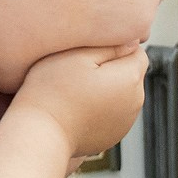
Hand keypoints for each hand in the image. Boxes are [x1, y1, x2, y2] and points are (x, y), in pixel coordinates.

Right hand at [12, 44, 145, 158]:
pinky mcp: (113, 135)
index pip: (137, 52)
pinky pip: (112, 112)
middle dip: (112, 68)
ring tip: (77, 90)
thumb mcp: (79, 55)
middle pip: (131, 73)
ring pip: (122, 93)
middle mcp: (135, 102)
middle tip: (80, 71)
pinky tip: (78, 108)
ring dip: (107, 88)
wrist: (40, 133)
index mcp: (130, 79)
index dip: (114, 47)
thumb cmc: (53, 90)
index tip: (89, 53)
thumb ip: (110, 45)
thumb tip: (132, 41)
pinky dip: (101, 108)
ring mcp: (126, 122)